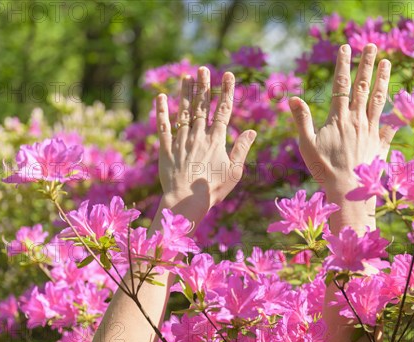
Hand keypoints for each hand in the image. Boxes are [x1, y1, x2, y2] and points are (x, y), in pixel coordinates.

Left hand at [155, 67, 256, 217]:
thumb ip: (242, 149)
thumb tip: (252, 131)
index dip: (227, 92)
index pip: (223, 111)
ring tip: (187, 77)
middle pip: (202, 106)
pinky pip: (163, 126)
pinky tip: (161, 97)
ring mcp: (181, 140)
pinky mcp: (165, 148)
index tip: (228, 75)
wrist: (186, 201)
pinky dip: (162, 111)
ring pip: (184, 112)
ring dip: (186, 93)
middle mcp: (198, 136)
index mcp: (216, 140)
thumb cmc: (213, 189)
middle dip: (204, 86)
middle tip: (204, 69)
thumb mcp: (234, 171)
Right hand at [288, 43, 393, 199]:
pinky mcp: (381, 144)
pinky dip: (397, 115)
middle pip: (362, 86)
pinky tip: (403, 106)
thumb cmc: (324, 169)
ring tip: (387, 63)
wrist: (347, 190)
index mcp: (339, 118)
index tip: (346, 47)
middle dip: (366, 64)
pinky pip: (391, 126)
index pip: (341, 85)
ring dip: (383, 80)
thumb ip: (302, 120)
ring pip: (378, 100)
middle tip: (371, 45)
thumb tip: (292, 98)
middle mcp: (357, 119)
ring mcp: (371, 130)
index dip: (344, 65)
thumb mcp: (307, 144)